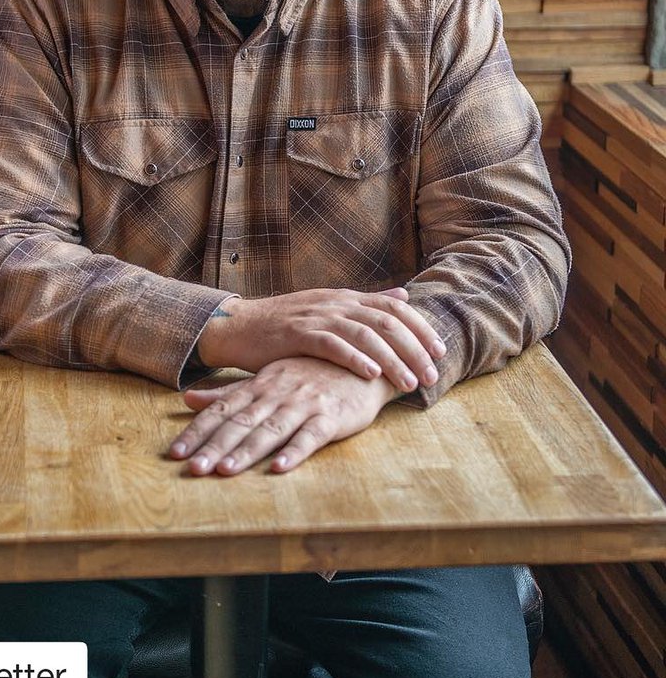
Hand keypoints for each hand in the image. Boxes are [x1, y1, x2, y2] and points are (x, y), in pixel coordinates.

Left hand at [169, 357, 397, 475]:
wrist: (363, 362)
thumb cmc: (310, 373)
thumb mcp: (266, 379)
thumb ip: (228, 392)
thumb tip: (187, 399)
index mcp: (259, 386)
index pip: (221, 411)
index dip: (197, 431)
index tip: (174, 453)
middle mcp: (276, 394)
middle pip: (240, 423)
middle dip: (214, 446)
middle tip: (192, 469)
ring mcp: (304, 404)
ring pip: (270, 430)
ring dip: (247, 451)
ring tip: (225, 471)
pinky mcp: (331, 417)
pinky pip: (311, 435)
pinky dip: (294, 451)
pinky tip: (279, 468)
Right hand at [197, 286, 444, 393]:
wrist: (237, 326)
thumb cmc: (284, 325)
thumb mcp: (328, 307)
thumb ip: (366, 303)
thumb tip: (403, 294)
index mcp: (345, 297)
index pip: (394, 306)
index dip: (420, 327)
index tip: (439, 351)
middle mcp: (335, 303)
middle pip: (386, 321)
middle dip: (414, 349)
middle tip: (431, 375)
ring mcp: (316, 316)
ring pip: (365, 334)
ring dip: (392, 360)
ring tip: (409, 383)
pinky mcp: (297, 333)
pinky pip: (332, 344)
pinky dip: (355, 359)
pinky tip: (372, 375)